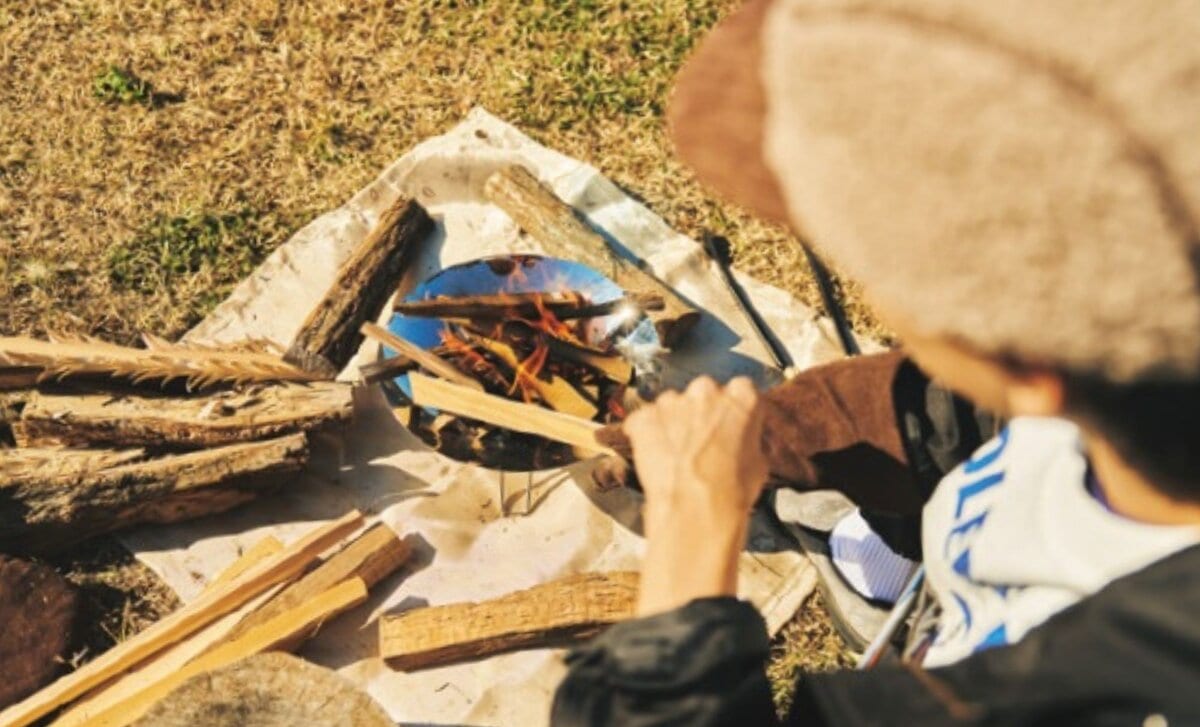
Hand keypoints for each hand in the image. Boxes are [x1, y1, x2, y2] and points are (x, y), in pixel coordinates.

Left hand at [623, 376, 767, 614]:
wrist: (695, 512)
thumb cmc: (729, 492)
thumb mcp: (759, 463)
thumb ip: (749, 438)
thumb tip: (745, 441)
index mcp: (742, 396)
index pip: (740, 390)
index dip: (733, 411)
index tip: (730, 424)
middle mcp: (706, 391)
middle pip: (704, 393)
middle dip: (703, 413)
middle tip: (704, 444)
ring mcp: (672, 402)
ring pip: (673, 406)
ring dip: (675, 424)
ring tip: (681, 456)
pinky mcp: (644, 417)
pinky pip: (645, 420)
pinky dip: (648, 435)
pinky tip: (659, 457)